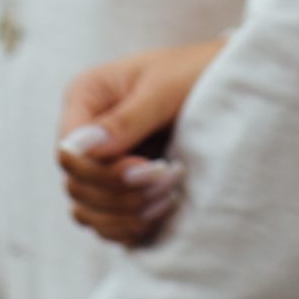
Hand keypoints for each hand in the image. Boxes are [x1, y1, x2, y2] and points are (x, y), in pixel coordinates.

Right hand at [57, 39, 224, 246]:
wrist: (230, 84)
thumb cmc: (196, 72)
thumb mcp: (163, 88)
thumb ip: (124, 119)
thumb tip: (79, 149)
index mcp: (87, 96)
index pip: (68, 152)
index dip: (102, 171)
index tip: (148, 167)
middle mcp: (86, 131)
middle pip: (77, 186)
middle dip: (122, 193)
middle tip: (169, 178)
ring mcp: (101, 161)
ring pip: (87, 211)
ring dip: (126, 214)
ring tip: (169, 196)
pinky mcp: (119, 186)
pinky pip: (106, 223)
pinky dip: (129, 226)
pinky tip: (161, 211)